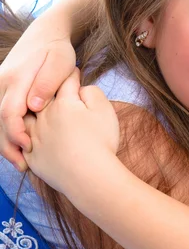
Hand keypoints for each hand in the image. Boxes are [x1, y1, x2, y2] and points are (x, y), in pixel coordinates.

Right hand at [0, 31, 75, 169]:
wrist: (46, 34)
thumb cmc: (57, 50)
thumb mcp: (60, 63)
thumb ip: (48, 83)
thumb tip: (34, 106)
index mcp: (15, 78)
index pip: (9, 111)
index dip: (17, 132)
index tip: (29, 147)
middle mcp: (2, 83)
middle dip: (9, 145)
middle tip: (24, 166)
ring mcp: (0, 87)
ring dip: (6, 144)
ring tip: (21, 165)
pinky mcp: (4, 91)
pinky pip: (1, 116)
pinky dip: (8, 134)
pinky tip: (20, 150)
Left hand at [23, 69, 118, 194]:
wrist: (89, 176)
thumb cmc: (101, 141)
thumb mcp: (104, 109)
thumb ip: (92, 92)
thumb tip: (80, 89)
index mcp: (63, 103)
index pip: (66, 82)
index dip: (72, 75)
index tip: (75, 72)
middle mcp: (44, 117)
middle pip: (43, 98)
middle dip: (48, 91)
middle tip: (56, 89)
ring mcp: (35, 138)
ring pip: (27, 119)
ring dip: (33, 114)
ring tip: (39, 113)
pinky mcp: (33, 157)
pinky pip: (24, 144)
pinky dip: (26, 139)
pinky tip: (33, 139)